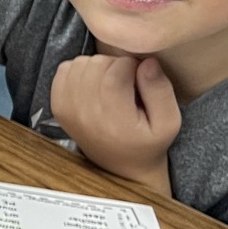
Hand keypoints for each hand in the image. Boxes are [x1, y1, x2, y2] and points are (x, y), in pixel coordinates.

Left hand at [49, 54, 179, 191]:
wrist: (121, 166)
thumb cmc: (148, 142)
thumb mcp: (169, 122)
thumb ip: (161, 91)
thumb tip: (148, 62)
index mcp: (114, 119)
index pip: (116, 71)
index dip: (132, 65)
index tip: (140, 77)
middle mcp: (85, 114)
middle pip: (97, 64)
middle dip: (116, 65)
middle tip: (127, 82)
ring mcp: (67, 109)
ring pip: (80, 63)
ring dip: (98, 66)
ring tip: (112, 84)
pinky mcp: (58, 106)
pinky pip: (64, 69)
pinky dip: (80, 70)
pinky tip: (95, 84)